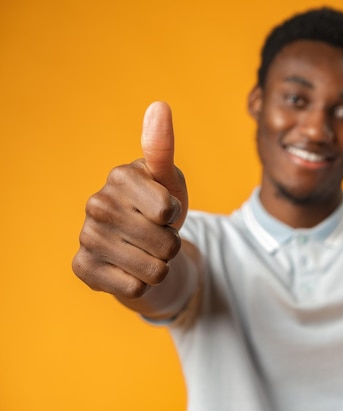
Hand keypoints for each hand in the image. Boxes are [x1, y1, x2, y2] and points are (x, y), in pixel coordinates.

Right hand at [72, 102, 188, 298]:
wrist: (141, 243)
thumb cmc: (159, 204)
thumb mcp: (168, 179)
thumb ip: (163, 147)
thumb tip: (159, 106)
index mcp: (119, 177)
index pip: (168, 211)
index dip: (175, 215)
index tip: (163, 209)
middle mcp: (96, 204)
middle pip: (165, 244)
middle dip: (171, 244)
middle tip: (157, 234)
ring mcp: (87, 238)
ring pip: (153, 270)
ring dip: (160, 266)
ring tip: (147, 251)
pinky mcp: (83, 269)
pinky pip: (134, 288)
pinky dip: (141, 283)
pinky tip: (130, 268)